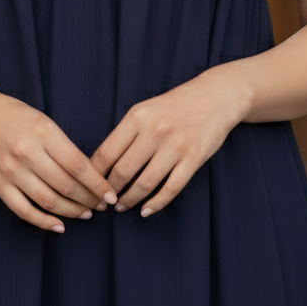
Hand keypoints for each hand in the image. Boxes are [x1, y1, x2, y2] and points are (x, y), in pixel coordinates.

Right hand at [0, 79, 116, 233]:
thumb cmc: (11, 114)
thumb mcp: (42, 120)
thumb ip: (62, 146)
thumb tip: (88, 174)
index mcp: (43, 132)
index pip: (79, 165)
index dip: (98, 184)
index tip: (111, 195)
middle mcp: (27, 152)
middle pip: (66, 186)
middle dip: (89, 200)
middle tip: (101, 206)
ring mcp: (10, 170)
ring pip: (48, 201)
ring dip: (72, 211)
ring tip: (85, 213)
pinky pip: (24, 210)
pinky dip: (44, 221)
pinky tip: (59, 225)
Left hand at [91, 66, 248, 216]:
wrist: (216, 96)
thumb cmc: (175, 105)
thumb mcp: (145, 110)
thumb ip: (125, 133)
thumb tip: (102, 164)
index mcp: (137, 117)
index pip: (106, 153)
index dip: (94, 176)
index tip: (90, 186)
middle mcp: (155, 130)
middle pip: (123, 171)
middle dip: (110, 192)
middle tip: (104, 201)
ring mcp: (176, 145)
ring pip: (145, 183)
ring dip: (130, 200)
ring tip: (122, 206)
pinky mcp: (194, 157)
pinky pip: (171, 188)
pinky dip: (156, 203)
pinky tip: (146, 210)